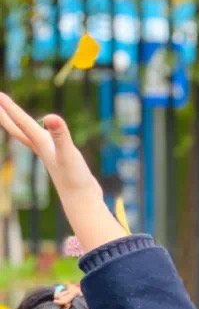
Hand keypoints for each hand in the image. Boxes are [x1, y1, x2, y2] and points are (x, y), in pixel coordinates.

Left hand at [0, 93, 126, 250]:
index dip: (9, 107)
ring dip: (18, 125)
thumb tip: (51, 117)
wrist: (82, 202)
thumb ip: (60, 135)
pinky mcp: (60, 161)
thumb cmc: (75, 179)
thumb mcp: (68, 153)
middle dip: (5, 115)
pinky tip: (45, 135)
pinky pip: (43, 144)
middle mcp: (42, 149)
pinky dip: (38, 136)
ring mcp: (50, 156)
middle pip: (17, 130)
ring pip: (28, 137)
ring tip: (13, 115)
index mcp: (42, 144)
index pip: (22, 122)